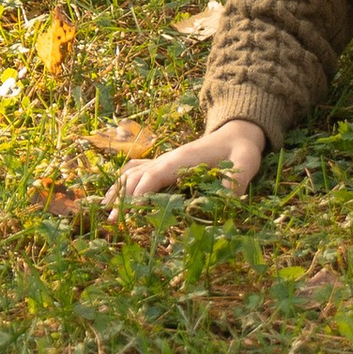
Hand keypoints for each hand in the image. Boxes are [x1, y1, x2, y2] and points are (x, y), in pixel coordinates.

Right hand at [116, 118, 266, 201]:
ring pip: (132, 172)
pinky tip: (116, 196)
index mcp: (182, 159)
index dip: (141, 193)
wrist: (237, 131)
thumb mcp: (245, 163)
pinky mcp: (165, 165)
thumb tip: (227, 200)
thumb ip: (237, 180)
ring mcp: (164, 160)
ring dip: (118, 189)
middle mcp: (167, 159)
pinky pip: (137, 170)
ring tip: (106, 211)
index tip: (130, 213)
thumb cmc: (241, 149)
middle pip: (137, 176)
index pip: (154, 176)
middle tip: (113, 222)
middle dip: (123, 197)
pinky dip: (123, 182)